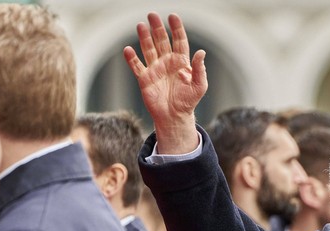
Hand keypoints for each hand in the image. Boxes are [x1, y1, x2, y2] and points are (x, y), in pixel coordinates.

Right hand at [124, 12, 206, 153]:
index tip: (173, 17)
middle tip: (152, 15)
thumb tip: (201, 52)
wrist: (174, 116)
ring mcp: (155, 69)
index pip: (179, 41)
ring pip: (148, 49)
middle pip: (161, 41)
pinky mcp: (144, 79)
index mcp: (181, 62)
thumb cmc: (188, 102)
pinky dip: (132, 58)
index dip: (176, 29)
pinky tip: (128, 49)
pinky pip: (136, 66)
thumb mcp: (199, 86)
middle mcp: (167, 62)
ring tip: (141, 25)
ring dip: (144, 37)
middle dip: (157, 28)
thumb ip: (200, 69)